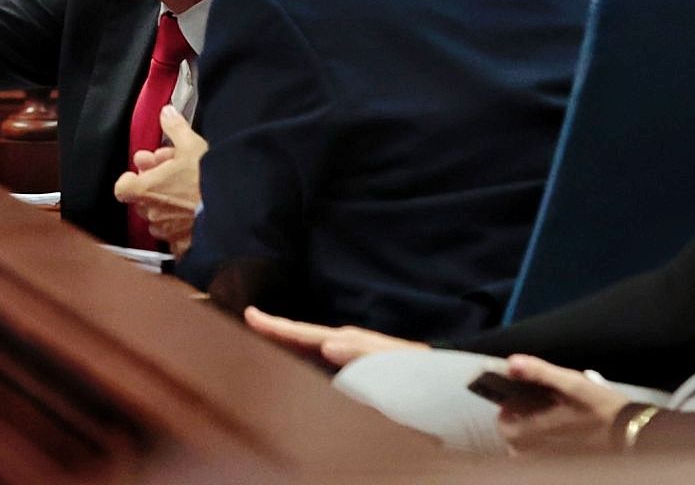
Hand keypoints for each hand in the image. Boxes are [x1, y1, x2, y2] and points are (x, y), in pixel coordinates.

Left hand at [111, 106, 206, 253]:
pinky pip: (174, 238)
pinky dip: (180, 229)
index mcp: (146, 188)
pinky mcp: (183, 245)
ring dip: (166, 208)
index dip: (131, 179)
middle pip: (141, 200)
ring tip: (185, 195)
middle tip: (170, 176)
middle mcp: (151, 212)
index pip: (122, 187)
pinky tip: (194, 218)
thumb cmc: (209, 179)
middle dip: (152, 188)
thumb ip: (175, 128)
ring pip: (158, 219)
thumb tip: (166, 112)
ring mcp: (166, 231)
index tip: (146, 170)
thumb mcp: (192, 145)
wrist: (235, 209)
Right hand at [242, 306, 426, 366]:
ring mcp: (350, 354)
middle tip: (248, 318)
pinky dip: (303, 355)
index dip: (276, 325)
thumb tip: (327, 345)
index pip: (304, 333)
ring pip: (310, 346)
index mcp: (348, 341)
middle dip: (275, 329)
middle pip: (302, 336)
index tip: (249, 314)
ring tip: (262, 336)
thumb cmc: (418, 371)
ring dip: (287, 341)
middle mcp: (345, 344)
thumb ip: (360, 353)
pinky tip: (295, 360)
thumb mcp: (391, 360)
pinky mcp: (356, 367)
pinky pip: (321, 359)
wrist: (446, 380)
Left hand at [495, 355, 631, 453]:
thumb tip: (511, 363)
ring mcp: (556, 459)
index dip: (506, 414)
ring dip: (529, 439)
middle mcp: (542, 451)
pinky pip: (545, 459)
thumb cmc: (602, 408)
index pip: (505, 429)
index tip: (513, 403)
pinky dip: (543, 448)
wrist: (634, 433)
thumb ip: (539, 372)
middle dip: (517, 426)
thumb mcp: (572, 383)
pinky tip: (557, 436)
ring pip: (529, 454)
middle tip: (528, 412)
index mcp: (537, 432)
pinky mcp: (570, 463)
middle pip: (515, 443)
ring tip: (542, 424)